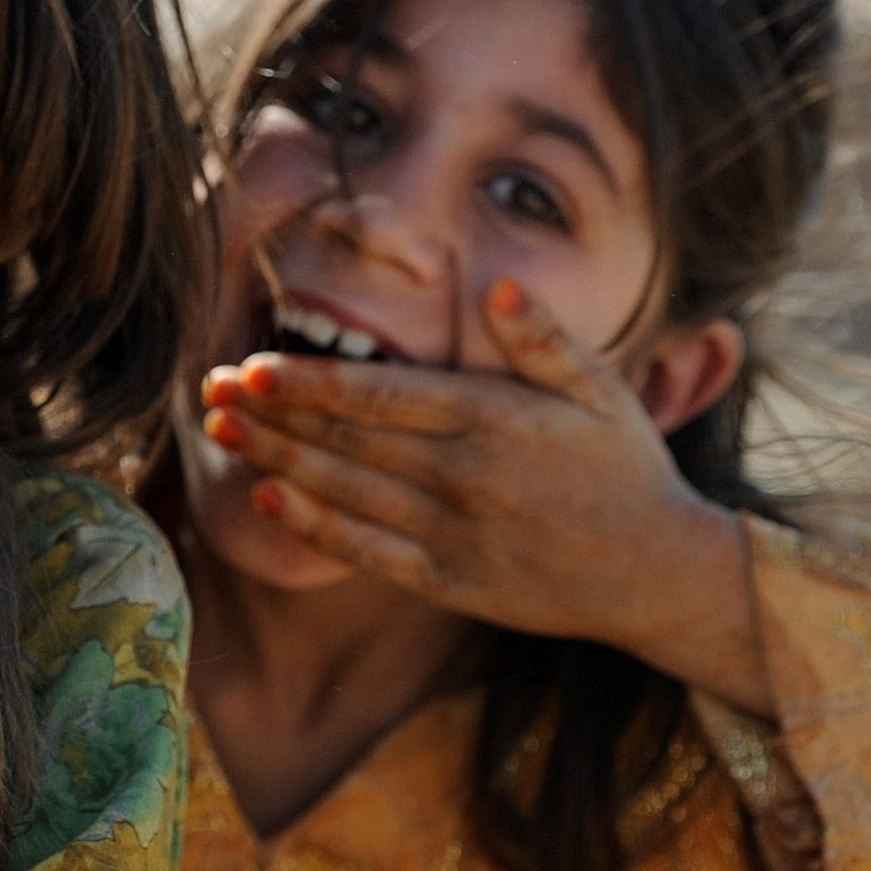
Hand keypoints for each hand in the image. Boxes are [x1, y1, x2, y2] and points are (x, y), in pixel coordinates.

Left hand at [199, 278, 770, 711]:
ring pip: (347, 492)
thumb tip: (500, 288)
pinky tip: (271, 500)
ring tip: (223, 435)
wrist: (659, 572)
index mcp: (494, 421)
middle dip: (273, 416)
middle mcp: (464, 478)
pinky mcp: (451, 582)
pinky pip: (369, 552)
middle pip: (348, 441)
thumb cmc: (627, 470)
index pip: (382, 397)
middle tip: (211, 392)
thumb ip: (545, 339)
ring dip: (279, 462)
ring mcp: (453, 534)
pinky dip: (317, 527)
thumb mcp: (603, 392)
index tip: (253, 367)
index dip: (311, 383)